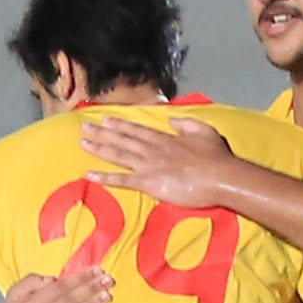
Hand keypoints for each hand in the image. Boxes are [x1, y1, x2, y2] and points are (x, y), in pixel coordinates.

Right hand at [0, 266, 112, 302]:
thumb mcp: (14, 297)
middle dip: (90, 288)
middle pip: (68, 299)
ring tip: (106, 297)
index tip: (98, 271)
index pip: (60, 286)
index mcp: (30, 301)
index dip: (81, 277)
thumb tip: (52, 279)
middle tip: (108, 281)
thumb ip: (31, 282)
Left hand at [80, 116, 234, 206]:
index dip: (121, 125)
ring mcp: (148, 165)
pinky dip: (105, 176)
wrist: (220, 176)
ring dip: (99, 148)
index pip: (138, 130)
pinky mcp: (148, 183)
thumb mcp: (204, 131)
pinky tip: (89, 174)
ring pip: (118, 154)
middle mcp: (152, 149)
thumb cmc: (216, 156)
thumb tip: (172, 121)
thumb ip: (186, 124)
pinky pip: (122, 179)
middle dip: (102, 133)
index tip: (106, 119)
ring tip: (82, 143)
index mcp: (166, 139)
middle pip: (123, 139)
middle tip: (84, 127)